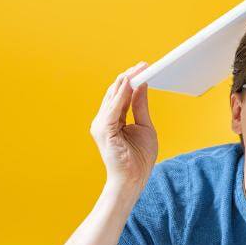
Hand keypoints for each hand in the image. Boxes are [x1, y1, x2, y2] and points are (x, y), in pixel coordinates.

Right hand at [92, 62, 158, 189]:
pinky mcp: (104, 130)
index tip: (144, 68)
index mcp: (112, 119)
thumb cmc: (138, 158)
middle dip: (129, 76)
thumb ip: (140, 106)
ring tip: (139, 69)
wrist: (133, 180)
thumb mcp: (144, 126)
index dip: (132, 80)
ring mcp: (101, 125)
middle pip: (115, 92)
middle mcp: (103, 120)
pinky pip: (113, 108)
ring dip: (126, 81)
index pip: (120, 94)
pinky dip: (122, 94)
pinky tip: (130, 83)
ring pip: (113, 96)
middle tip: (143, 64)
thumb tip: (141, 85)